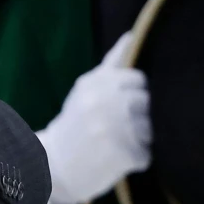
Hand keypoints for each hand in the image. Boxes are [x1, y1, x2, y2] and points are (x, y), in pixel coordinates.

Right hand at [38, 32, 150, 203]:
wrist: (51, 167)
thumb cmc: (75, 125)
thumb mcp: (86, 90)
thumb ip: (112, 64)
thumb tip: (132, 35)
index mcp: (95, 83)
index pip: (138, 80)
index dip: (132, 95)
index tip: (115, 107)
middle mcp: (104, 102)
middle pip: (147, 104)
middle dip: (137, 118)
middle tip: (113, 130)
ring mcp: (114, 129)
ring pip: (151, 130)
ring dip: (139, 141)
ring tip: (114, 145)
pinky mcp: (123, 155)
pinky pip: (147, 155)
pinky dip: (135, 161)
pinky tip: (114, 160)